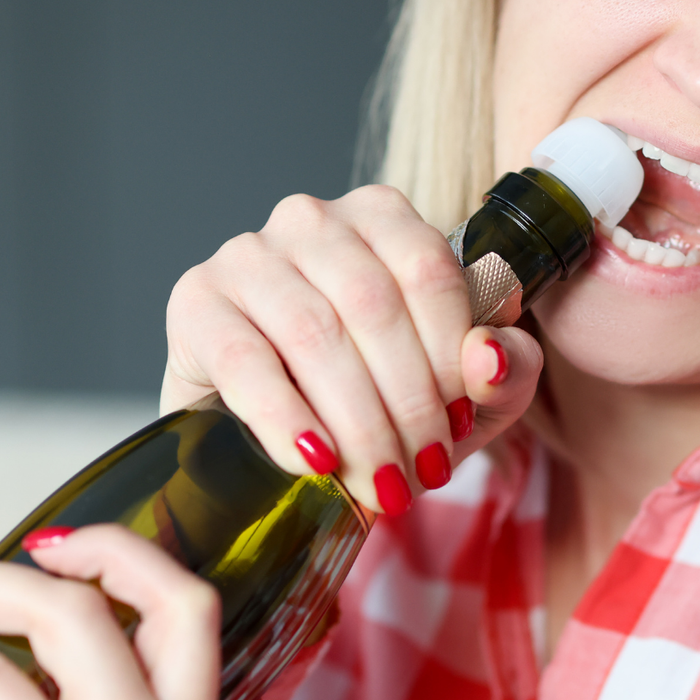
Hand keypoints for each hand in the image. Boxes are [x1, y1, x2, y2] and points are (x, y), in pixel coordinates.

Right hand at [159, 186, 544, 513]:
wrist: (293, 442)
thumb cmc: (386, 401)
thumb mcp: (468, 395)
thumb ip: (504, 370)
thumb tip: (491, 354)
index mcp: (384, 216)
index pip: (429, 272)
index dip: (449, 358)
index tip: (458, 426)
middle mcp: (312, 220)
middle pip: (373, 305)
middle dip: (405, 404)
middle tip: (418, 474)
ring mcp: (247, 254)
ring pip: (314, 333)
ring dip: (356, 421)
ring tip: (378, 482)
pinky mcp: (194, 302)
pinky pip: (243, 361)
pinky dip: (286, 419)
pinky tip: (315, 462)